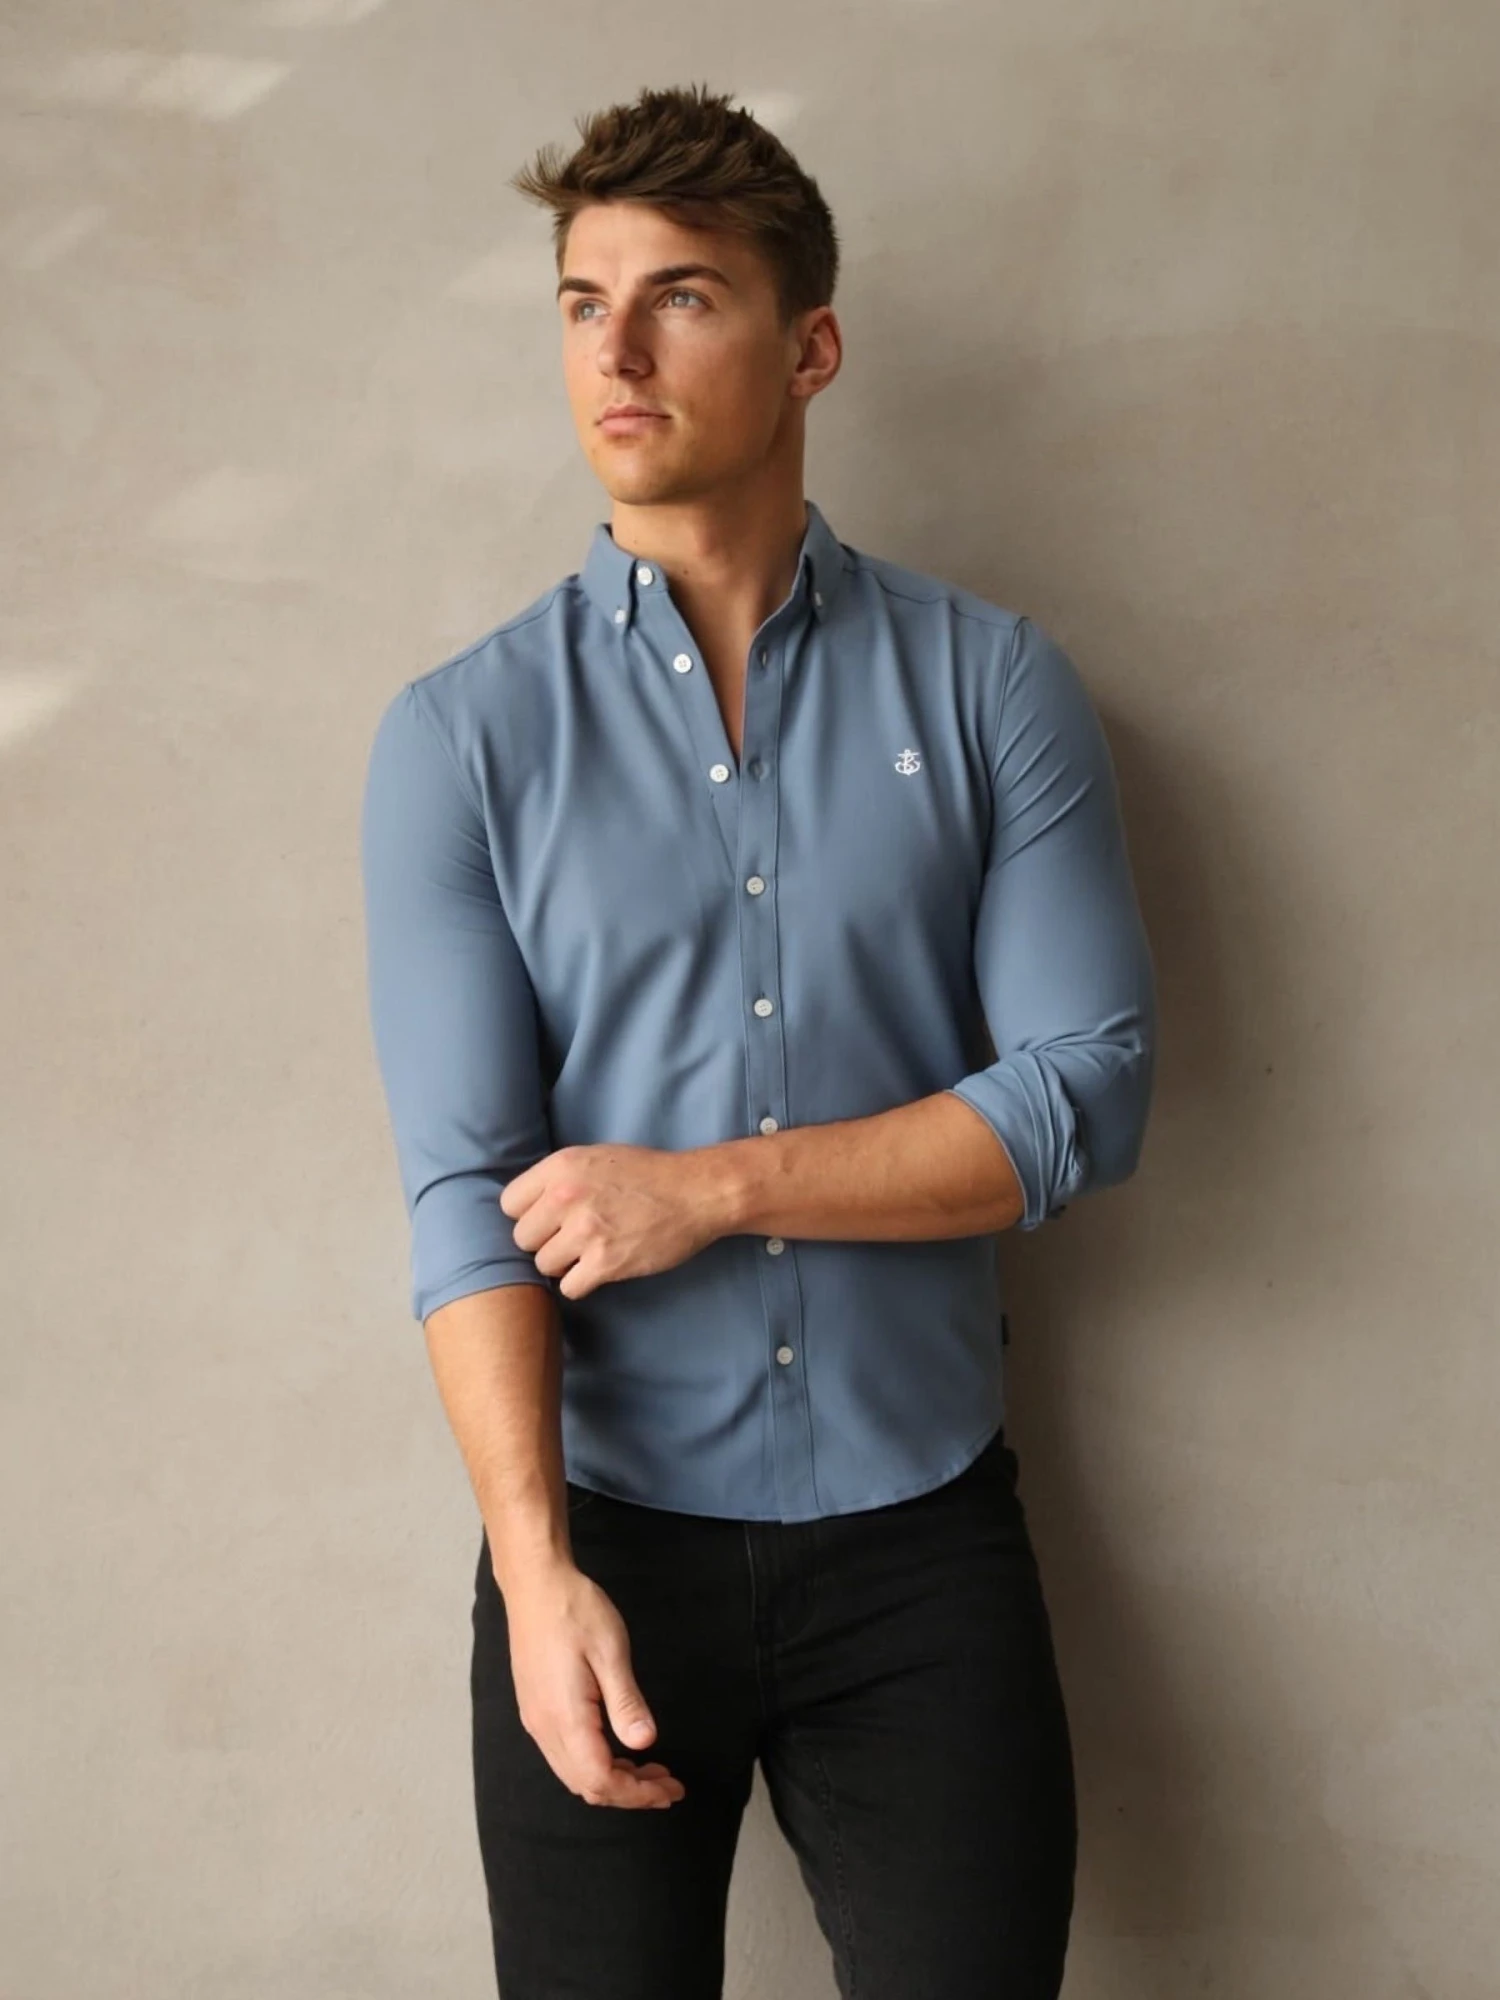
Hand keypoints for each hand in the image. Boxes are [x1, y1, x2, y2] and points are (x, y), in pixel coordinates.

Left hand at [500, 1143, 726, 1299]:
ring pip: (544, 1265)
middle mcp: (566, 1197)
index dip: (529, 1214)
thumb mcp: (596, 1157)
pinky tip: (600, 1269)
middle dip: (545, 1241)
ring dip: (564, 1264)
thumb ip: (558, 1177)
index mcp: (561, 1167)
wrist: (696, 1193)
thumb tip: (526, 1206)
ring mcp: (585, 1231)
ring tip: (589, 1252)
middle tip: (571, 1237)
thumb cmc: (649, 1174)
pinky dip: (583, 1283)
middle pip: (522, 1238)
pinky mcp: (605, 1262)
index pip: (509, 1203)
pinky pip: (569, 1288)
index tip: (548, 1218)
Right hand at [504, 1562, 685, 1809]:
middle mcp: (544, 1728)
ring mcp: (536, 1719)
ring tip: (651, 1770)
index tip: (669, 1790)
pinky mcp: (535, 1708)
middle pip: (586, 1786)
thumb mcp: (610, 1650)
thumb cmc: (574, 1610)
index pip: (601, 1780)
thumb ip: (625, 1701)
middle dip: (630, 1794)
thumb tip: (645, 1743)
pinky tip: (619, 1748)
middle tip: (668, 1786)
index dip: (637, 1794)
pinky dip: (596, 1764)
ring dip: (614, 1780)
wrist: (535, 1583)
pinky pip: (565, 1755)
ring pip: (574, 1774)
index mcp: (564, 1717)